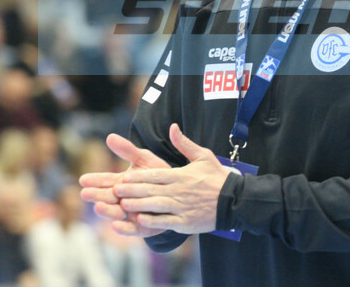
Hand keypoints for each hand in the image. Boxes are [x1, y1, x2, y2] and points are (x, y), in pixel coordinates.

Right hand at [80, 133, 170, 237]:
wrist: (181, 192)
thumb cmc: (159, 174)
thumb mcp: (144, 159)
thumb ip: (128, 150)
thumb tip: (109, 136)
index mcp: (122, 184)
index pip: (106, 181)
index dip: (95, 180)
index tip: (83, 179)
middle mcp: (123, 200)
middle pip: (108, 198)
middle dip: (96, 196)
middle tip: (86, 193)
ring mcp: (131, 214)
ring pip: (116, 214)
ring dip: (107, 211)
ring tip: (99, 207)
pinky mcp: (142, 227)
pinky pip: (131, 230)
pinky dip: (123, 229)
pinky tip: (115, 226)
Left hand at [113, 123, 230, 234]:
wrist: (234, 200)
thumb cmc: (217, 177)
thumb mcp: (203, 156)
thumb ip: (184, 143)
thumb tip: (172, 127)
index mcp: (181, 175)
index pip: (155, 175)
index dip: (138, 177)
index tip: (124, 177)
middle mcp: (179, 191)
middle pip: (151, 190)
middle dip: (131, 191)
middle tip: (115, 191)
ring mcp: (182, 207)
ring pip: (155, 205)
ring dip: (138, 205)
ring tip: (123, 205)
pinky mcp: (185, 222)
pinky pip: (166, 221)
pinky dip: (153, 221)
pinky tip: (140, 220)